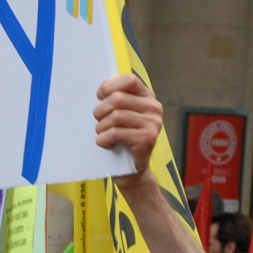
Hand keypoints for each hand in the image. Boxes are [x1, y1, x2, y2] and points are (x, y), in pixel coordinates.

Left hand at [93, 73, 162, 189]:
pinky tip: (107, 144)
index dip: (109, 86)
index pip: (129, 80)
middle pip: (117, 99)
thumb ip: (115, 101)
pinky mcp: (147, 139)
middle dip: (100, 112)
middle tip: (99, 123)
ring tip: (103, 135)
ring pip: (115, 117)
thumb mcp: (120, 117)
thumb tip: (100, 91)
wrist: (132, 172)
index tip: (100, 97)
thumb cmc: (121, 141)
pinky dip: (104, 140)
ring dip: (101, 128)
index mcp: (147, 98)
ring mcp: (153, 124)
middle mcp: (154, 109)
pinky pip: (115, 133)